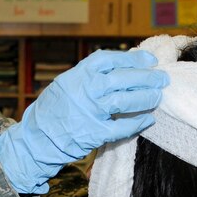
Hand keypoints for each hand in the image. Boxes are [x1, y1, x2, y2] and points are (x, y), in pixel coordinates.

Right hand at [0, 49, 167, 193]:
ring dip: (145, 98)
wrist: (35, 138)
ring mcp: (90, 112)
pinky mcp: (93, 134)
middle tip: (162, 78)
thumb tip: (119, 69)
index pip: (110, 60)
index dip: (132, 58)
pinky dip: (136, 124)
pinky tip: (147, 121)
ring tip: (157, 97)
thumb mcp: (66, 85)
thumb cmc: (52, 110)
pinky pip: (121, 128)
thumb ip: (88, 77)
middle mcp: (85, 90)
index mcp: (78, 75)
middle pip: (123, 79)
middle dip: (146, 77)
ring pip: (125, 101)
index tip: (149, 60)